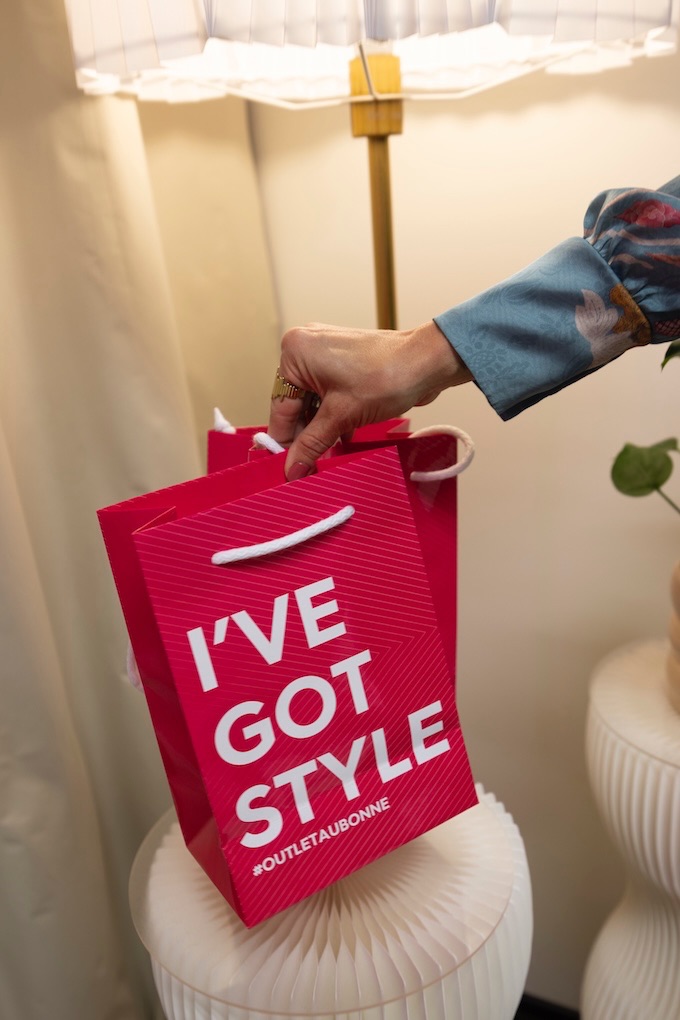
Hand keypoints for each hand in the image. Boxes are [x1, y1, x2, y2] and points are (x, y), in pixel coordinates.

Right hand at [268, 320, 471, 478]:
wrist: (428, 362)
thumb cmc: (387, 376)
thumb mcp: (342, 416)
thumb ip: (312, 443)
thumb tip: (292, 468)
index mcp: (295, 353)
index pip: (280, 407)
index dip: (284, 441)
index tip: (285, 468)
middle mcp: (305, 348)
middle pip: (296, 405)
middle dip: (305, 436)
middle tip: (306, 469)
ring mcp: (325, 354)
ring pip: (313, 403)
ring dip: (320, 430)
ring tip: (324, 459)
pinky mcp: (343, 363)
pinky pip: (328, 396)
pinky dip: (333, 418)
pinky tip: (339, 442)